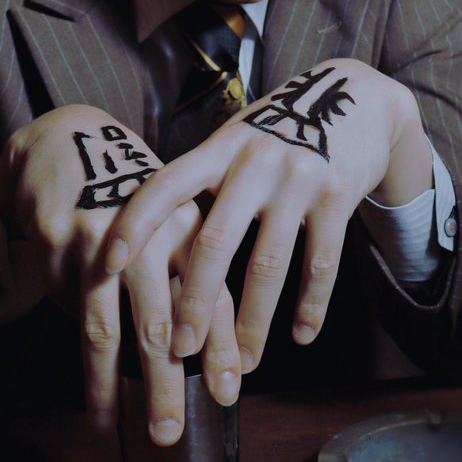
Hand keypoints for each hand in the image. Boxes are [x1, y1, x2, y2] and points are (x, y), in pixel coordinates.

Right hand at [0, 105, 239, 444]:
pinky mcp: (60, 247)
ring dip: (114, 385)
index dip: (222, 349)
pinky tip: (95, 397)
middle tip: (170, 433)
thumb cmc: (136, 199)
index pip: (214, 298)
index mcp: (192, 229)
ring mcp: (102, 242)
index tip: (228, 394)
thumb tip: (212, 357)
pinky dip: (86, 360)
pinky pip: (73, 312)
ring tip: (121, 428)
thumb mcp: (174, 225)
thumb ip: (194, 280)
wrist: (70, 146)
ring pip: (108, 329)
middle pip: (162, 323)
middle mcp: (152, 235)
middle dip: (166, 384)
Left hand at [105, 60, 431, 373]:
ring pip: (269, 265)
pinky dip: (311, 305)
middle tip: (179, 352)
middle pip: (215, 242)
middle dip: (193, 302)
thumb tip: (148, 240)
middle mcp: (256, 160)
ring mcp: (299, 177)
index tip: (106, 264)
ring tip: (244, 362)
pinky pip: (322, 263)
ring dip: (254, 322)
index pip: (166, 186)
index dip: (133, 224)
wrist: (355, 99)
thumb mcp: (235, 142)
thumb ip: (202, 182)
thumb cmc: (278, 132)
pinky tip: (301, 335)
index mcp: (219, 148)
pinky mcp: (339, 195)